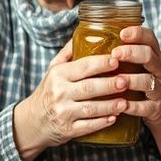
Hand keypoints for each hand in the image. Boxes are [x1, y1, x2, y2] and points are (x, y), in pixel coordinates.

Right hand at [12, 40, 124, 160]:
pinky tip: (114, 118)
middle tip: (127, 81)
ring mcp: (63, 113)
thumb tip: (86, 30)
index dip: (101, 63)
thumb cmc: (49, 91)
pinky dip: (102, 122)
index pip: (83, 66)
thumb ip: (69, 52)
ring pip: (91, 108)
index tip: (117, 60)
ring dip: (110, 106)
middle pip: (89, 87)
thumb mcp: (53, 69)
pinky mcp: (67, 130)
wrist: (32, 120)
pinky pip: (88, 126)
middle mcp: (59, 93)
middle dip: (110, 84)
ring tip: (125, 102)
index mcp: (58, 75)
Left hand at [108, 25, 160, 126]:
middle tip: (115, 53)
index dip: (138, 33)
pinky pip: (147, 106)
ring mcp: (158, 88)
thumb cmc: (137, 80)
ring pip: (149, 81)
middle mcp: (157, 69)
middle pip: (150, 56)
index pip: (149, 38)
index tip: (122, 33)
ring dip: (133, 80)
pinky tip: (122, 105)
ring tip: (119, 80)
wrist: (158, 108)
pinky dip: (134, 106)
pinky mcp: (155, 107)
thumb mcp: (132, 64)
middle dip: (132, 53)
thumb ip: (116, 54)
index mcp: (151, 55)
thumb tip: (80, 40)